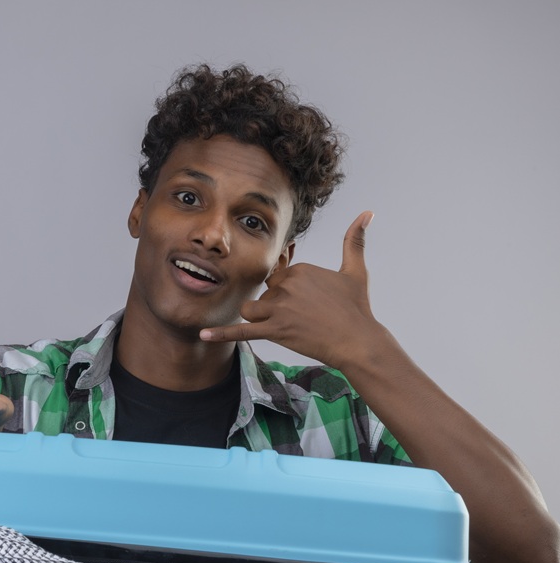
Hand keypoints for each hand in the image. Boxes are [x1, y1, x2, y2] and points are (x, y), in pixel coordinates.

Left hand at [200, 211, 384, 369]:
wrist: (358, 341)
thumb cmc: (358, 308)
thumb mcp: (356, 271)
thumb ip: (355, 240)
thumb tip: (367, 212)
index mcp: (300, 269)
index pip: (278, 277)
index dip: (288, 292)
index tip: (305, 304)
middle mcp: (287, 286)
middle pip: (265, 293)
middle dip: (275, 306)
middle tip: (301, 319)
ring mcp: (279, 308)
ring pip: (251, 309)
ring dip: (259, 317)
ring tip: (284, 326)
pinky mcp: (275, 330)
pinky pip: (242, 331)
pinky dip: (222, 333)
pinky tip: (203, 335)